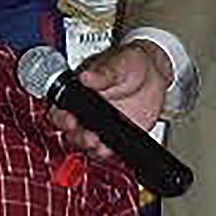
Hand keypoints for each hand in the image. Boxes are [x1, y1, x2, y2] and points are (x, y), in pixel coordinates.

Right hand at [50, 42, 170, 158]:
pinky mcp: (117, 135)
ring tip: (97, 143)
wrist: (154, 74)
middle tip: (87, 135)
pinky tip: (110, 149)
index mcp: (80, 91)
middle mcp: (87, 111)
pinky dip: (106, 153)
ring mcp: (101, 125)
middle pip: (71, 130)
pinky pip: (107, 149)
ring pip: (86, 143)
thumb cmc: (130, 63)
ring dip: (89, 147)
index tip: (69, 119)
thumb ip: (104, 73)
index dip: (61, 116)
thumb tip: (86, 76)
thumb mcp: (118, 63)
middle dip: (76, 136)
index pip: (61, 108)